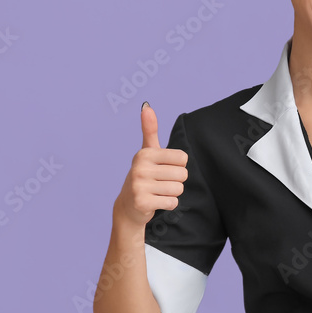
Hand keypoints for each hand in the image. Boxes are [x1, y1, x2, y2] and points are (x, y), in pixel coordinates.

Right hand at [114, 102, 188, 228]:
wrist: (128, 206)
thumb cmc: (144, 176)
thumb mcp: (147, 152)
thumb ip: (150, 130)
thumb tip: (146, 106)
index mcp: (145, 153)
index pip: (183, 158)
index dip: (178, 166)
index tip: (164, 169)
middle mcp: (140, 167)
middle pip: (182, 174)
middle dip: (176, 181)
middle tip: (161, 183)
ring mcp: (139, 186)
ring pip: (178, 189)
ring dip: (172, 193)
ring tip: (158, 192)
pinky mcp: (142, 203)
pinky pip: (172, 202)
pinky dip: (168, 204)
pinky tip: (156, 202)